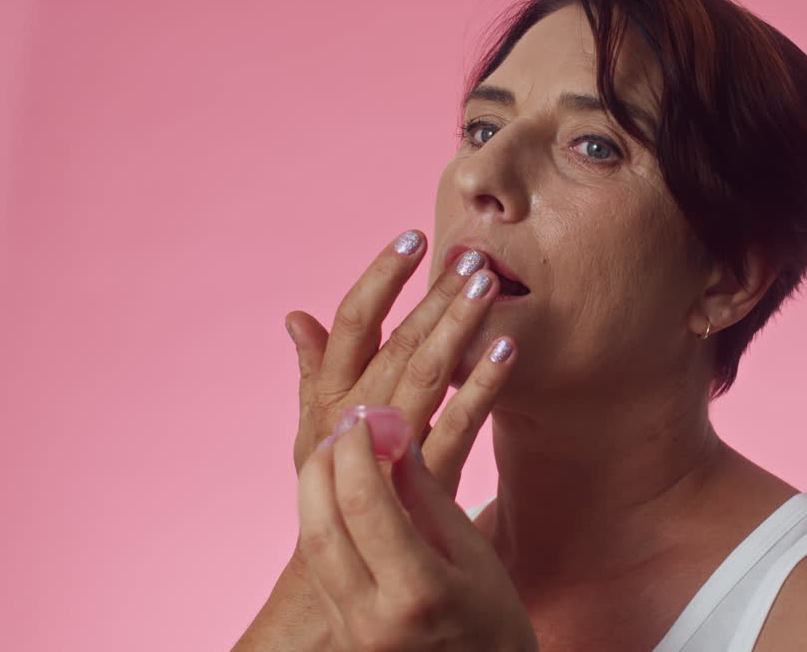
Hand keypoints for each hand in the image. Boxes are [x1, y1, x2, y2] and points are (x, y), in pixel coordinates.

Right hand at [283, 229, 505, 494]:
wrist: (345, 571)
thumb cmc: (332, 490)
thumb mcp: (312, 432)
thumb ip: (312, 373)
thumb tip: (296, 316)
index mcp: (328, 400)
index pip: (353, 325)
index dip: (381, 277)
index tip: (411, 236)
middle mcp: (354, 420)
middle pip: (397, 344)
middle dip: (435, 297)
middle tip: (472, 257)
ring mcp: (391, 450)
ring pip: (427, 377)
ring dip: (459, 328)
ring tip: (489, 287)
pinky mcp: (429, 479)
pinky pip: (460, 426)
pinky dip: (484, 386)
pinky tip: (510, 350)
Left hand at [298, 408, 537, 650]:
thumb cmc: (491, 619)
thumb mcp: (474, 553)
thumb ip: (428, 497)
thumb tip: (395, 438)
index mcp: (418, 594)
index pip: (366, 506)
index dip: (356, 453)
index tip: (365, 419)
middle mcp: (372, 620)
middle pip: (321, 526)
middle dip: (323, 467)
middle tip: (341, 430)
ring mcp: (350, 634)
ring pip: (312, 547)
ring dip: (315, 492)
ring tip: (336, 456)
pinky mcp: (340, 636)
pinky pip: (319, 569)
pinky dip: (323, 522)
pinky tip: (339, 497)